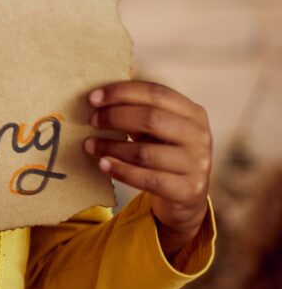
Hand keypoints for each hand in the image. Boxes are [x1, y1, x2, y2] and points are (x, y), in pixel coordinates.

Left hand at [85, 80, 211, 258]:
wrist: (186, 196)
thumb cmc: (163, 151)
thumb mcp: (157, 128)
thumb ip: (137, 110)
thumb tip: (97, 97)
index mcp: (192, 112)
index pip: (155, 93)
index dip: (121, 92)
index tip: (92, 98)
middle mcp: (199, 136)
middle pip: (151, 119)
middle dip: (115, 117)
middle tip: (92, 121)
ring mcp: (197, 165)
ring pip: (145, 153)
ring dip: (111, 147)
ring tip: (90, 145)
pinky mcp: (188, 190)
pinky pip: (147, 179)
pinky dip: (120, 170)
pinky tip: (103, 165)